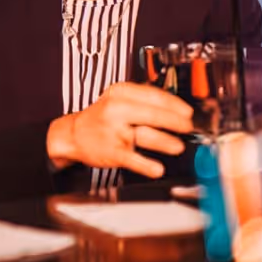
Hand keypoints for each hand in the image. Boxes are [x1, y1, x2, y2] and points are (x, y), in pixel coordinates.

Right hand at [45, 83, 193, 178]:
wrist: (73, 134)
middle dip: (175, 122)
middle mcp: (116, 109)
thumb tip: (176, 109)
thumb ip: (143, 100)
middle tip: (187, 127)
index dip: (174, 104)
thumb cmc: (101, 118)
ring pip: (145, 135)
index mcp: (120, 93)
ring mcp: (113, 130)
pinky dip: (146, 165)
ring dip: (166, 142)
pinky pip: (132, 159)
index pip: (153, 95)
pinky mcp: (110, 151)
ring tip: (178, 146)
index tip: (187, 112)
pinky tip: (157, 169)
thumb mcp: (117, 99)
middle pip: (152, 114)